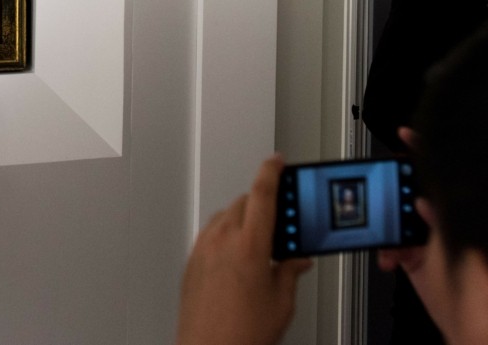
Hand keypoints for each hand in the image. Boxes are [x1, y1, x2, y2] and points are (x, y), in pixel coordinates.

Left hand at [176, 156, 311, 344]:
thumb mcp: (282, 302)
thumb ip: (290, 272)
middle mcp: (222, 241)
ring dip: (242, 219)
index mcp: (249, 245)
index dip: (271, 171)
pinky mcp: (191, 261)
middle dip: (262, 204)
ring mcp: (202, 249)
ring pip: (224, 216)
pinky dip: (225, 235)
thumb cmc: (241, 333)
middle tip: (280, 221)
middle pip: (243, 203)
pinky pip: (210, 234)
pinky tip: (238, 256)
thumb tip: (297, 261)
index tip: (277, 161)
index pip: (262, 193)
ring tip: (260, 243)